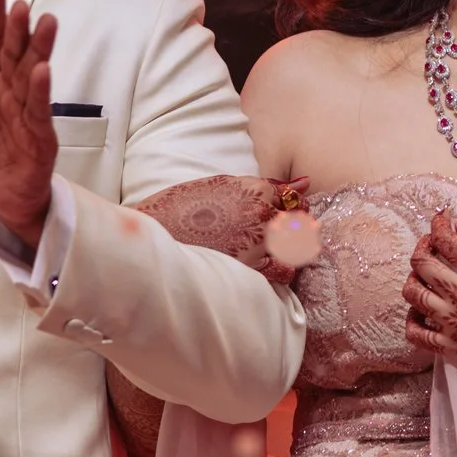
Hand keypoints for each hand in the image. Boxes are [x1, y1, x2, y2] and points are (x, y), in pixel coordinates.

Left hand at [0, 0, 57, 246]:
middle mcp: (7, 88)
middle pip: (14, 51)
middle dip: (16, 27)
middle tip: (19, 4)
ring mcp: (25, 108)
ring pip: (32, 71)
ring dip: (38, 48)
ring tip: (44, 23)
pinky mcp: (38, 132)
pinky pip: (37, 108)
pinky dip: (38, 90)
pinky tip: (39, 71)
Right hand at [137, 175, 311, 285]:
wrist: (152, 234)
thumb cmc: (180, 206)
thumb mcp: (220, 184)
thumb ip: (262, 185)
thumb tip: (304, 183)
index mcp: (256, 189)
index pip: (292, 197)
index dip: (288, 206)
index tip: (283, 213)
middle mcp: (262, 214)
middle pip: (297, 222)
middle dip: (292, 227)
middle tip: (273, 234)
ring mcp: (258, 243)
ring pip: (294, 247)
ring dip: (286, 250)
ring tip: (267, 252)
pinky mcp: (250, 269)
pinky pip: (282, 273)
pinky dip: (278, 272)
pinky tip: (263, 269)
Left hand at [404, 210, 456, 417]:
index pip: (446, 240)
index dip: (438, 224)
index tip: (440, 219)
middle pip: (421, 263)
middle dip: (422, 246)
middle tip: (429, 243)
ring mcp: (453, 323)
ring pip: (412, 293)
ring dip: (413, 278)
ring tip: (423, 275)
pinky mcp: (451, 347)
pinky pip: (414, 333)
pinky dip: (411, 318)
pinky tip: (420, 310)